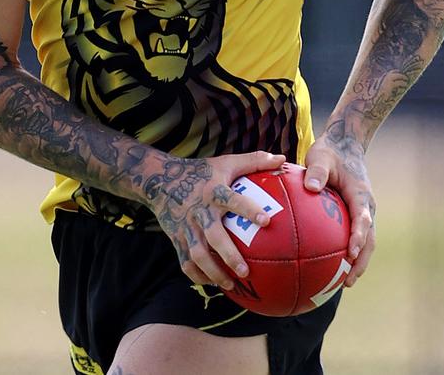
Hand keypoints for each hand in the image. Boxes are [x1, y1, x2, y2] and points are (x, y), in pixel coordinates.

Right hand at [144, 151, 285, 288]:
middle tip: (246, 271)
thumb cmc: (201, 172)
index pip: (232, 200)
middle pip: (213, 236)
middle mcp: (199, 211)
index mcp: (213, 192)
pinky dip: (197, 276)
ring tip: (231, 285)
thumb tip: (282, 158)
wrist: (160, 180)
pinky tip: (213, 283)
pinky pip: (185, 262)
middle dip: (228, 255)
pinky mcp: (177, 239)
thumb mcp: (225, 163)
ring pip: (197, 254)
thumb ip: (254, 161)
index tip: (267, 221)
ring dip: (213, 271)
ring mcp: (186, 227)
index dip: (248, 210)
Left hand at [304, 133, 375, 286]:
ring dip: (358, 262)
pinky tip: (331, 266)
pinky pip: (354, 236)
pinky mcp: (355, 214)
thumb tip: (311, 187)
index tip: (351, 253)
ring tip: (344, 283)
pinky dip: (348, 253)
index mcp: (360, 195)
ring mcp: (363, 212)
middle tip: (348, 282)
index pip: (363, 220)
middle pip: (369, 239)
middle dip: (361, 261)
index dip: (359, 238)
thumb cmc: (330, 151)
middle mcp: (366, 206)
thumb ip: (317, 170)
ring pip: (365, 242)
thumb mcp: (321, 156)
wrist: (344, 144)